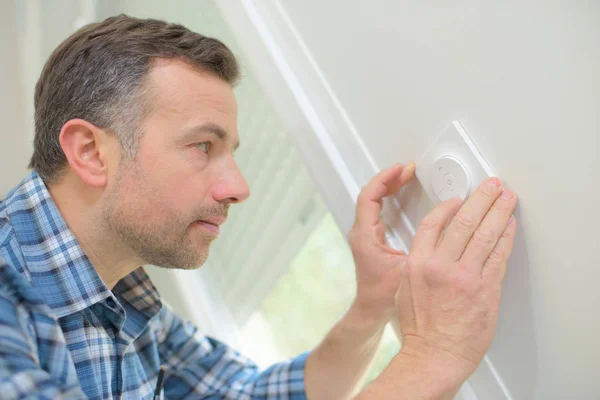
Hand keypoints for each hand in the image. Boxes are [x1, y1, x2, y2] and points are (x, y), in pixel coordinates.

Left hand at [347, 162, 415, 322]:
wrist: (372, 310)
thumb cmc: (384, 295)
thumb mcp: (406, 270)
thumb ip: (422, 251)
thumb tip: (442, 232)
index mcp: (365, 236)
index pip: (368, 197)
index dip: (385, 180)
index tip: (400, 170)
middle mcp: (361, 233)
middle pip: (370, 195)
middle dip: (390, 180)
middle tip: (408, 171)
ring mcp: (364, 236)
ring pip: (372, 202)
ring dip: (389, 188)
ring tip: (406, 177)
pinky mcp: (370, 239)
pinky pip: (376, 210)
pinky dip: (388, 199)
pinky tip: (401, 195)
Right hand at [396, 177, 517, 377]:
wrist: (434, 354)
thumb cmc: (419, 327)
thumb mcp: (406, 287)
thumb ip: (419, 262)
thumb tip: (435, 244)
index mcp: (417, 263)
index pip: (434, 223)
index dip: (449, 206)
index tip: (459, 198)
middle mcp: (440, 266)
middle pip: (465, 221)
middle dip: (482, 199)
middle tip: (492, 186)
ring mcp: (465, 277)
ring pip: (486, 234)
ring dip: (500, 212)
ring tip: (507, 198)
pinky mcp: (485, 289)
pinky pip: (499, 256)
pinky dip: (506, 238)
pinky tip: (509, 226)